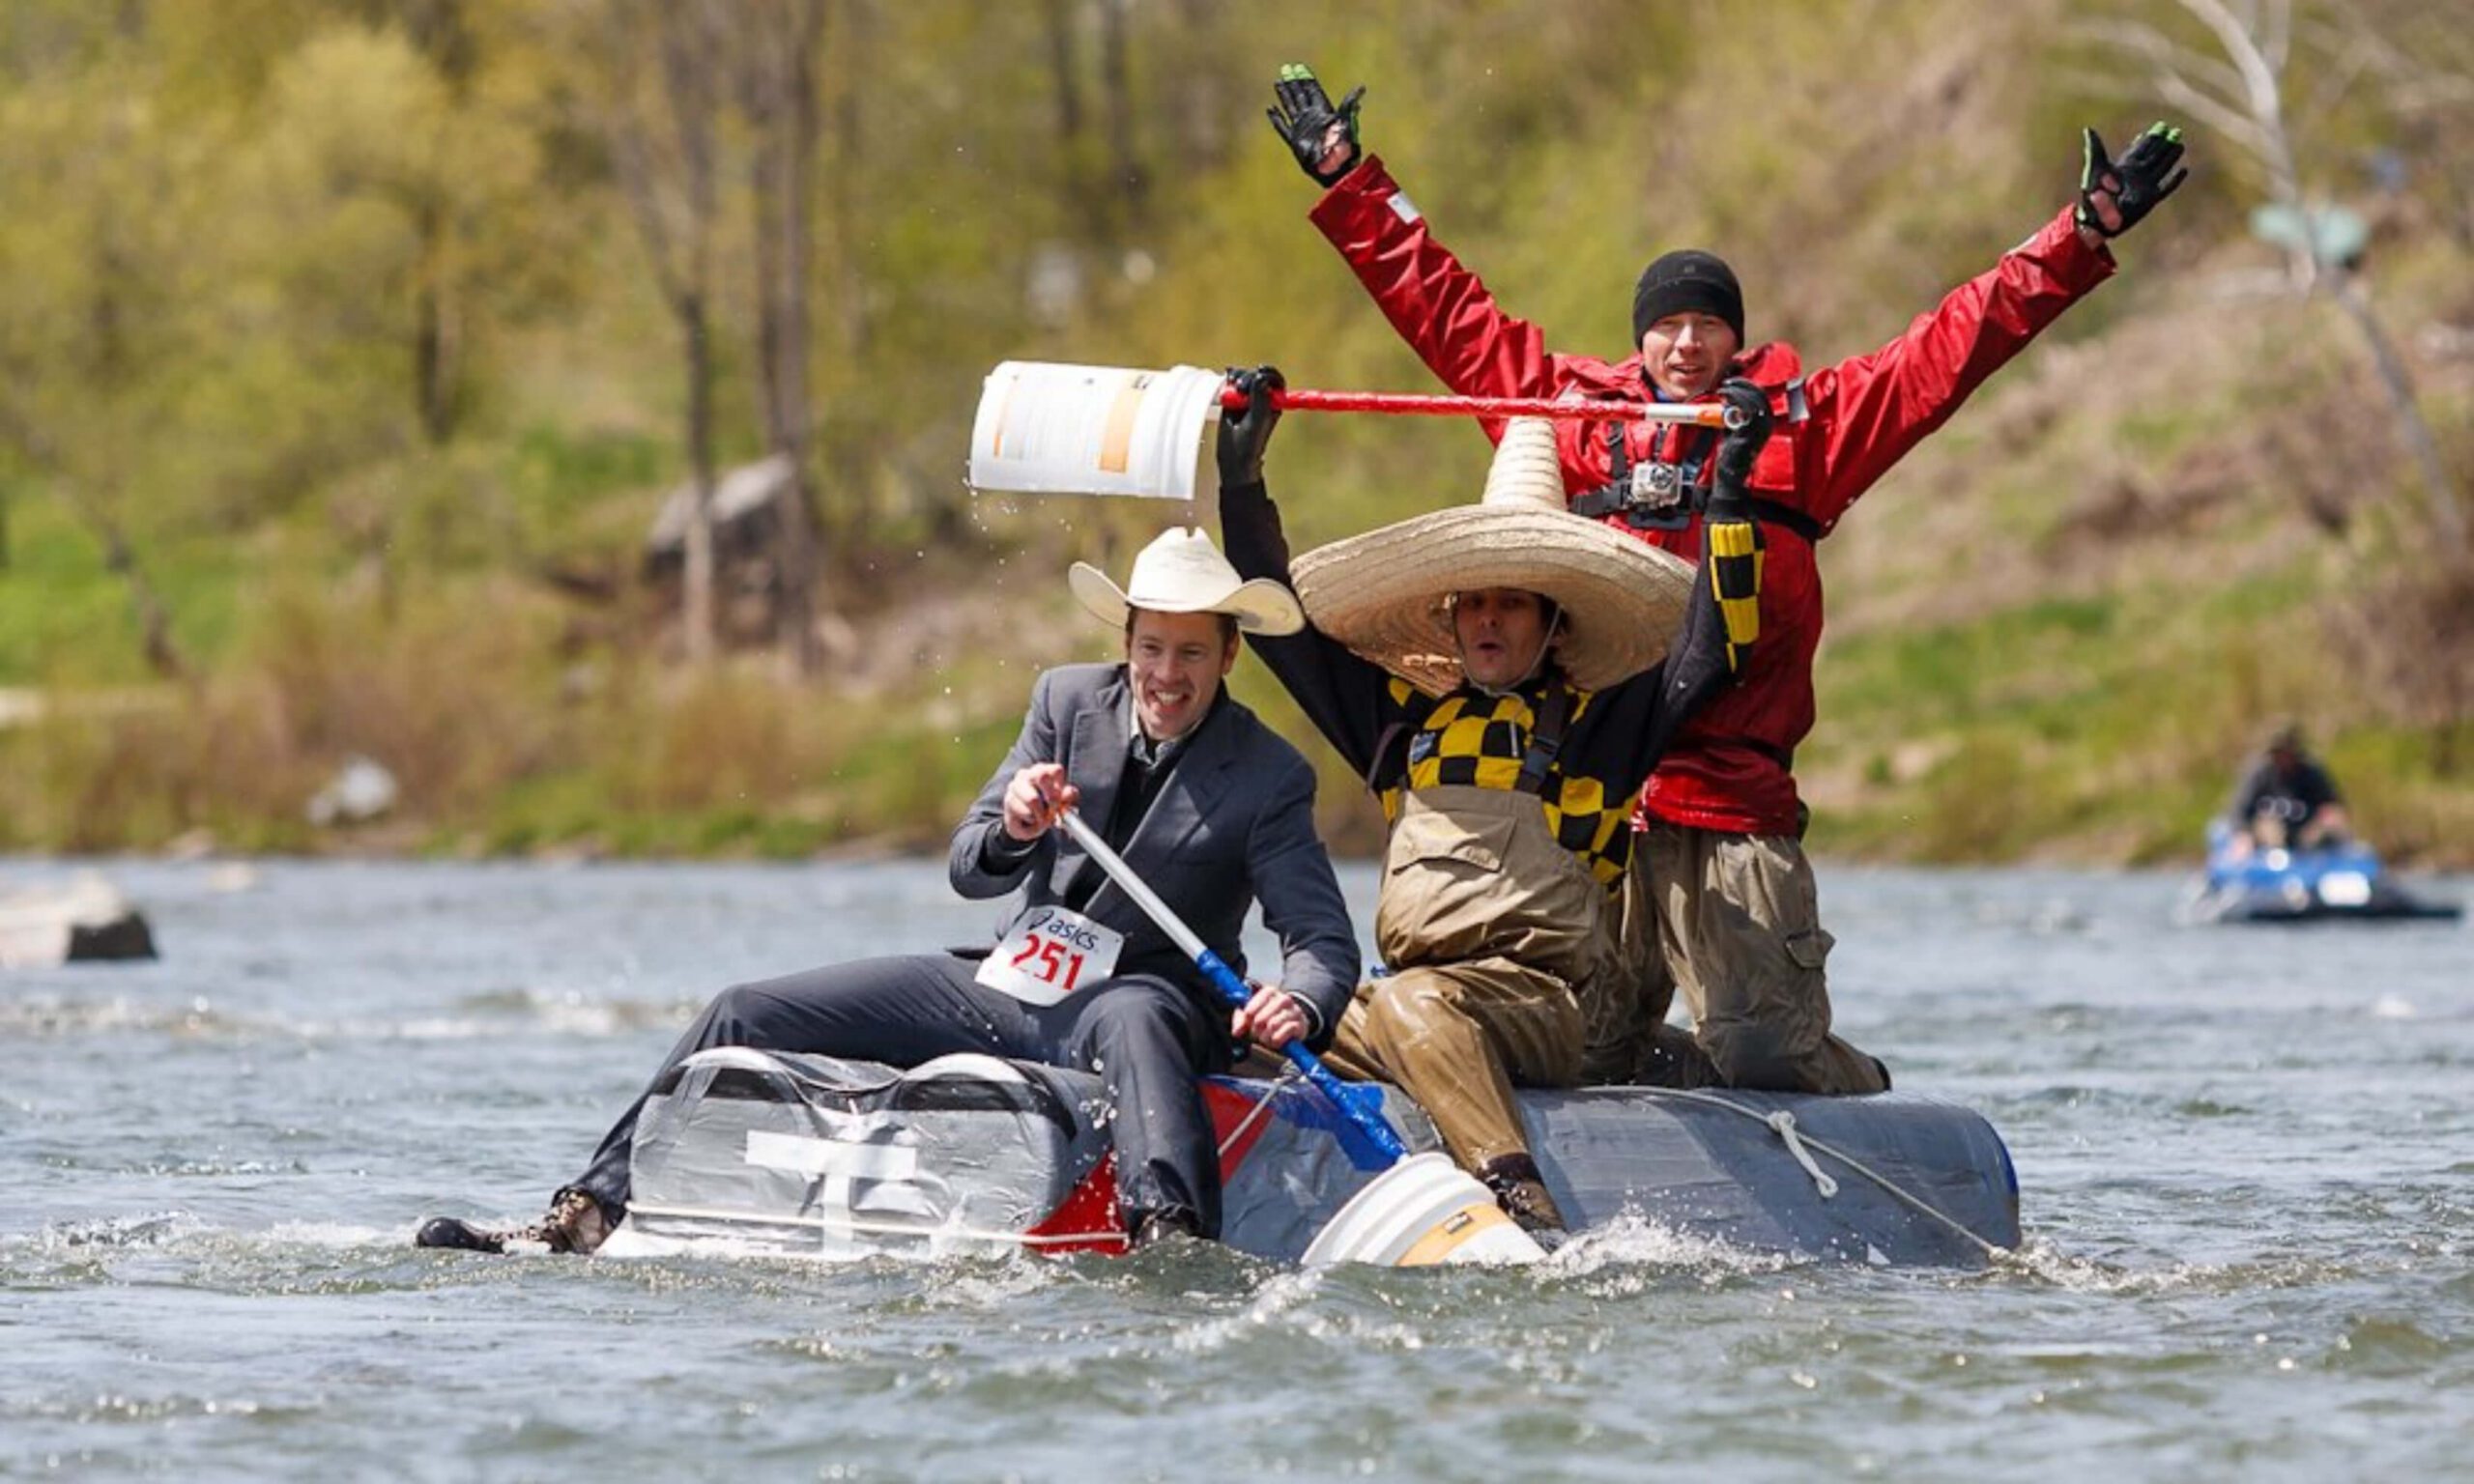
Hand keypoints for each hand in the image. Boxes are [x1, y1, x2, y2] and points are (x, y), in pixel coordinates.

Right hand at [1000, 762, 1078, 841]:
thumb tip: (1068, 792)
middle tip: (1054, 810)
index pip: (1056, 770)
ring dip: (1041, 813)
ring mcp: (1015, 785)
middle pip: (1042, 776)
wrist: (1027, 823)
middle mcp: (1027, 774)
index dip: (1061, 786)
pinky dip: (1032, 820)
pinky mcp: (1009, 800)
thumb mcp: (1062, 802)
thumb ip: (1068, 796)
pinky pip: (1025, 812)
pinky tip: (1031, 819)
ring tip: (1042, 818)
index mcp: (1043, 770)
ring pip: (1033, 798)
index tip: (1062, 800)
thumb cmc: (1046, 807)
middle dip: (1052, 797)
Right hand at [1217, 365, 1284, 487]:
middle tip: (1241, 389)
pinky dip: (1230, 378)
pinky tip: (1228, 379)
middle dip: (1249, 376)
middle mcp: (1262, 398)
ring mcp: (1247, 397)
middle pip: (1258, 375)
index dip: (1269, 373)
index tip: (1260, 372)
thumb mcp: (1256, 421)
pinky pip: (1233, 381)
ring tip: (1233, 387)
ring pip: (1245, 375)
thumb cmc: (1249, 443)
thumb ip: (1259, 399)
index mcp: (1273, 403)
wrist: (1234, 456)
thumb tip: (1260, 378)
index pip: (1275, 380)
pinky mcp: (1233, 398)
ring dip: (1238, 376)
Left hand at [1231, 981, 1308, 1049]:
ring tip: (1265, 1037)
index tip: (1248, 1019)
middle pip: (1262, 1017)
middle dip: (1255, 1029)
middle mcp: (1284, 999)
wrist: (1292, 1021)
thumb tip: (1237, 1031)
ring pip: (1273, 1025)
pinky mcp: (1300, 1025)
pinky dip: (1277, 1040)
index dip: (1249, 1012)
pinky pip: (1285, 1033)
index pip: (1256, 1000)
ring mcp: (1294, 1011)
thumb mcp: (1252, 1014)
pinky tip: (1274, 1040)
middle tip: (1256, 1032)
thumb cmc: (1268, 1016)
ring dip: (1265, 1036)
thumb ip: (1241, 1020)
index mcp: (1270, 992)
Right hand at [1267, 64, 1363, 185]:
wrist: (1336, 169)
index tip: (1300, 67)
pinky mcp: (1295, 141)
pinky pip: (1283, 127)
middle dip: (1294, 82)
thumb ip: (1349, 105)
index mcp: (1324, 111)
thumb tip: (1361, 88)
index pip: (1313, 90)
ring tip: (1278, 82)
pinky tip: (1270, 109)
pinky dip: (1276, 119)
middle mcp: (1312, 118)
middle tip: (1286, 68)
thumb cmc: (1344, 147)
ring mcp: (1302, 128)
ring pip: (1290, 107)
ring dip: (1284, 95)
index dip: (1306, 78)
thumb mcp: (1347, 122)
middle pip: (1300, 95)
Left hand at [1712, 378, 1774, 490]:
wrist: (1731, 472)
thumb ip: (1735, 413)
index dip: (1747, 385)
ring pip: (1753, 400)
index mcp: (1766, 420)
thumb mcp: (1736, 427)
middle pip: (1759, 394)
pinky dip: (1735, 400)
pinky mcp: (1751, 431)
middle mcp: (1767, 423)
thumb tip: (1728, 399)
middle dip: (1742, 385)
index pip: (1760, 396)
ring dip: (1737, 391)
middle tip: (1726, 383)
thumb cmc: (1733, 451)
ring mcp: (1760, 427)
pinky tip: (1724, 399)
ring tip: (1723, 390)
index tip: (1732, 382)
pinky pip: (1745, 410)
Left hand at [2078, 122, 2187, 239]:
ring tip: (2180, 145)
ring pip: (2162, 167)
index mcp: (2125, 166)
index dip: (2151, 137)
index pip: (2141, 148)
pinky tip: (2184, 170)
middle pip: (2154, 155)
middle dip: (2165, 143)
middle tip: (2176, 131)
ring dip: (2171, 157)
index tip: (2161, 126)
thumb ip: (2095, 148)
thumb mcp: (2095, 167)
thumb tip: (2088, 129)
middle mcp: (2136, 174)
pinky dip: (2175, 179)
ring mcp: (2144, 186)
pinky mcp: (2150, 199)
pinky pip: (2166, 187)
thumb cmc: (2093, 193)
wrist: (2097, 219)